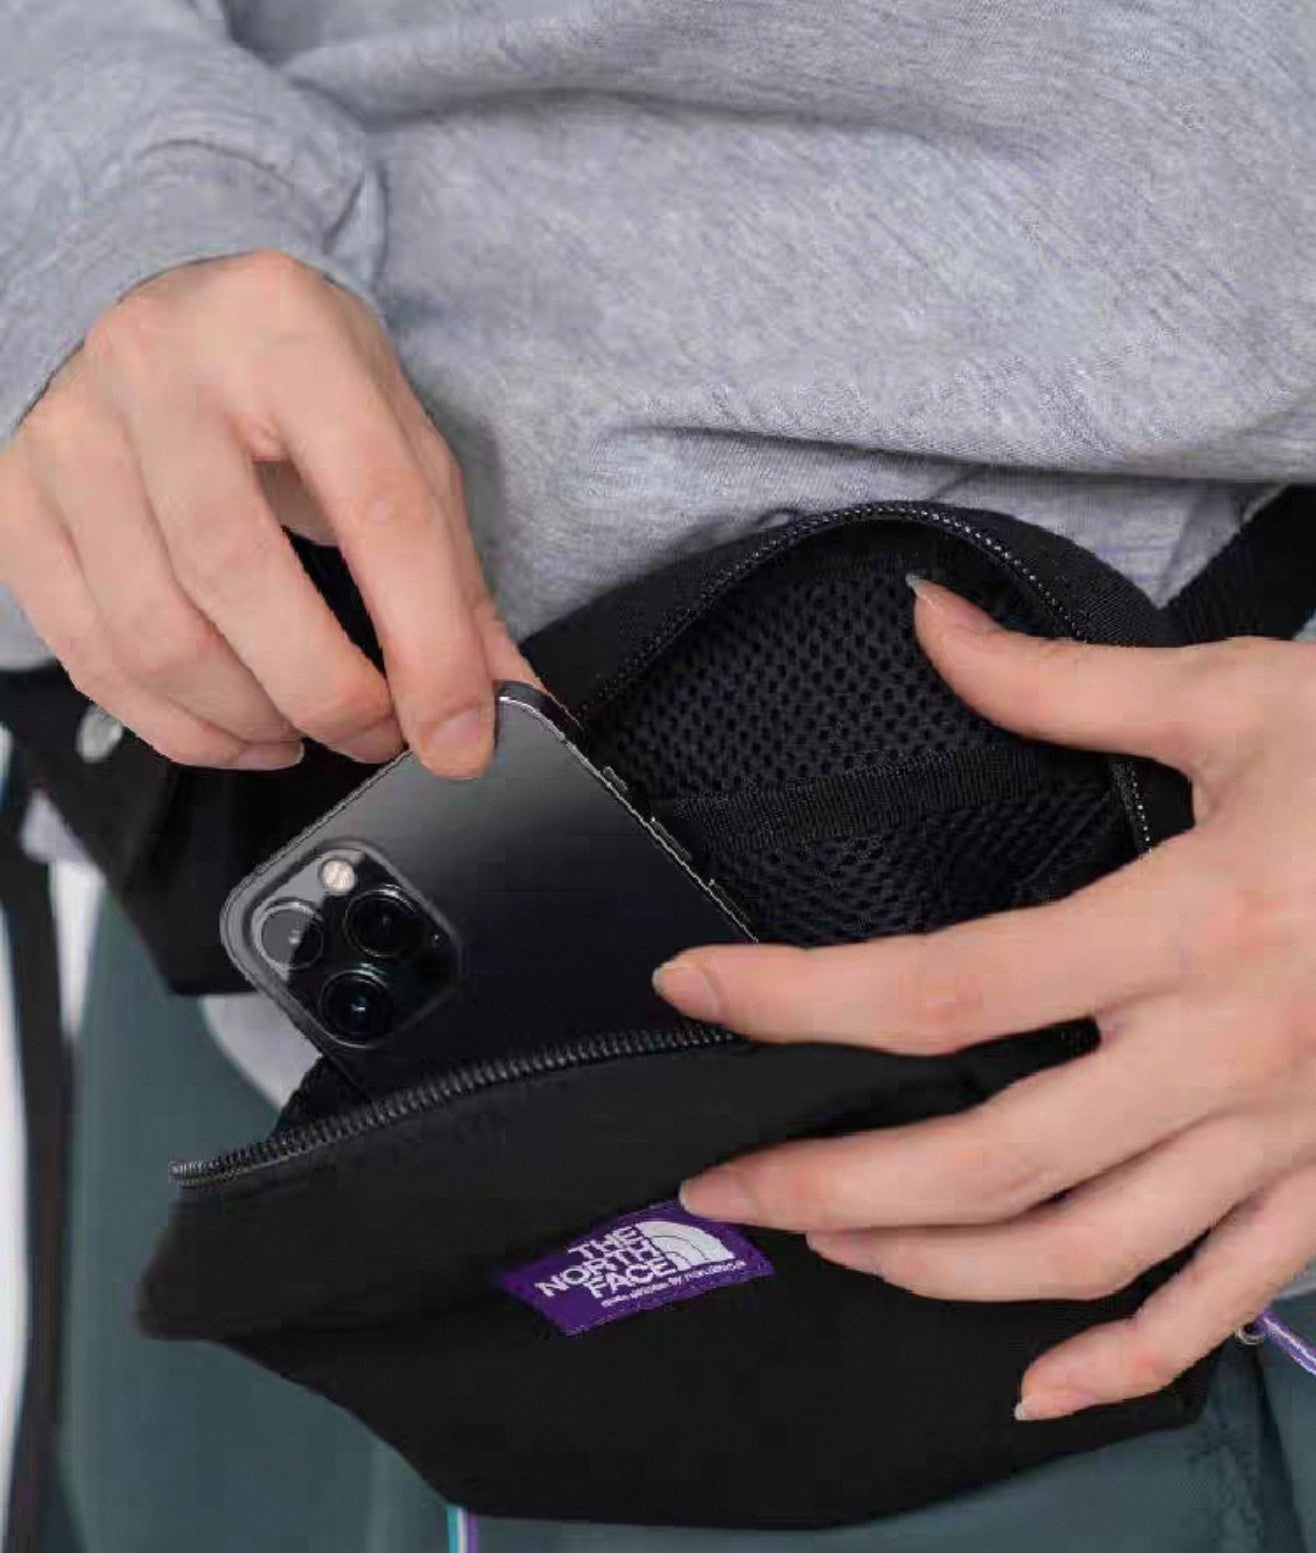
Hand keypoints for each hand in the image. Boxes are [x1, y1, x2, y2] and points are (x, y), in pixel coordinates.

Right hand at [0, 251, 531, 775]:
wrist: (151, 308)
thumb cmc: (284, 375)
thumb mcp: (389, 433)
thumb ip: (448, 568)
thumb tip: (496, 700)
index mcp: (286, 336)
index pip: (377, 510)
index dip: (428, 645)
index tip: (461, 733)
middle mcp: (160, 370)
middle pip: (241, 580)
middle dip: (330, 695)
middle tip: (382, 733)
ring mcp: (71, 436)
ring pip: (155, 636)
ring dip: (254, 721)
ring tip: (311, 726)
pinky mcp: (16, 503)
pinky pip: (93, 658)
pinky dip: (183, 727)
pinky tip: (242, 727)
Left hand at [656, 580, 1315, 1420]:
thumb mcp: (1237, 698)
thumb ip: (1061, 683)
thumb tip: (929, 624)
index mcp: (1192, 925)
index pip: (946, 986)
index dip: (798, 997)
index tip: (694, 989)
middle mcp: (1227, 1055)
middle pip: (992, 1157)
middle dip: (833, 1184)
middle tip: (721, 1184)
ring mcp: (1284, 1140)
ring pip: (1085, 1250)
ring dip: (939, 1267)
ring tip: (834, 1244)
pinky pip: (1222, 1305)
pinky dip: (1126, 1360)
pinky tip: (1038, 1388)